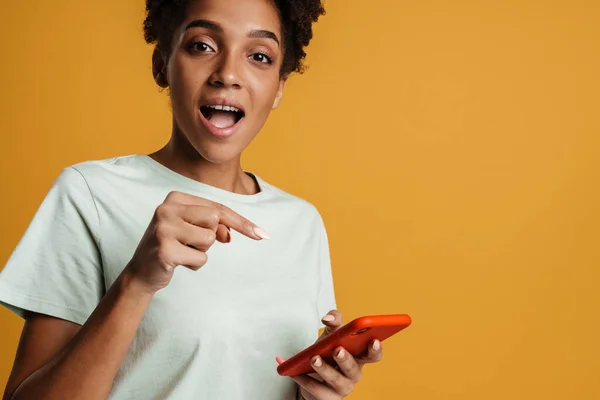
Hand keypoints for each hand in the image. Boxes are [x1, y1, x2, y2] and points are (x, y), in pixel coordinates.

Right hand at [123, 191, 268, 292]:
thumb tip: (228, 234)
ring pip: (209, 239)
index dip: (241, 222)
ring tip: (182, 252)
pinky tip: (176, 263)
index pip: (218, 207)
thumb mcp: (196, 232)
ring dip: (201, 252)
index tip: (262, 235)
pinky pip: (200, 259)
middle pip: (214, 219)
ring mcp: (163, 228)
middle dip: (210, 237)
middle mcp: (166, 208)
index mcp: (175, 197)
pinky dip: (194, 265)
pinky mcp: (164, 249)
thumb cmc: (174, 247)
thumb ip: (216, 226)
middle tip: (189, 243)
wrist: (141, 272)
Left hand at [279, 310, 383, 399]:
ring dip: (324, 369)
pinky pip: (316, 390)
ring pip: (335, 380)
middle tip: (337, 349)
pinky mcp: (327, 398)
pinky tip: (295, 371)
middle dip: (345, 359)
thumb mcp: (330, 334)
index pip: (373, 355)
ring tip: (313, 358)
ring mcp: (341, 388)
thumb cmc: (326, 352)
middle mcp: (353, 374)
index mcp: (358, 357)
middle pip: (353, 368)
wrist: (309, 373)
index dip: (376, 349)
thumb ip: (333, 320)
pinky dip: (304, 379)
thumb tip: (328, 318)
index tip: (373, 340)